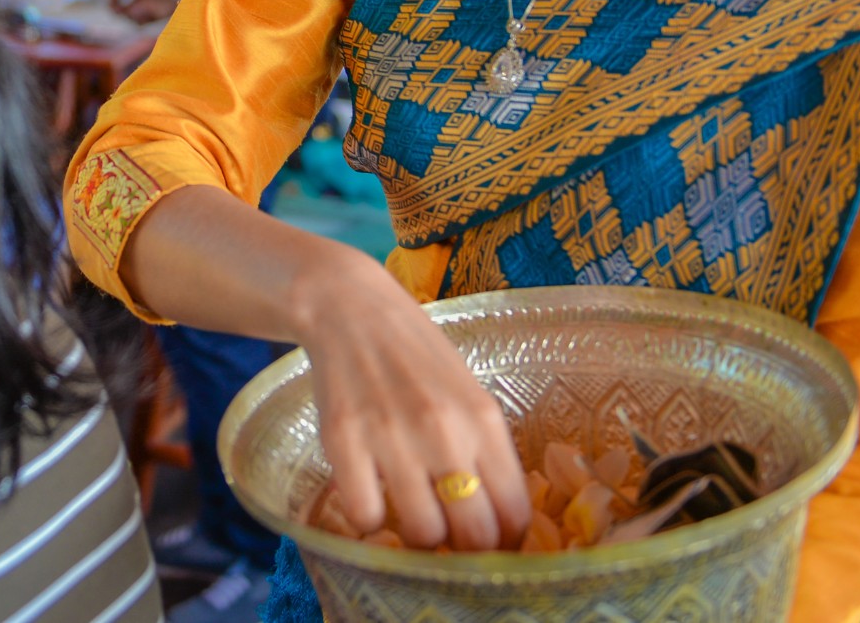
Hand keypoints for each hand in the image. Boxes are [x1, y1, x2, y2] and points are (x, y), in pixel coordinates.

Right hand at [292, 260, 531, 550]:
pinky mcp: (344, 441)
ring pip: (422, 534)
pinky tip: (369, 496)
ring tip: (409, 514)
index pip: (515, 514)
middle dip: (465, 550)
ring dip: (417, 537)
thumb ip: (486, 452)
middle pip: (474, 535)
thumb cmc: (416, 356)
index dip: (506, 543)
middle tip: (450, 537)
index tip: (490, 544)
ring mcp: (392, 437)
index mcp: (484, 419)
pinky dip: (367, 519)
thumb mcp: (469, 394)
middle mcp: (444, 431)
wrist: (350, 310)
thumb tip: (501, 522)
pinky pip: (364, 516)